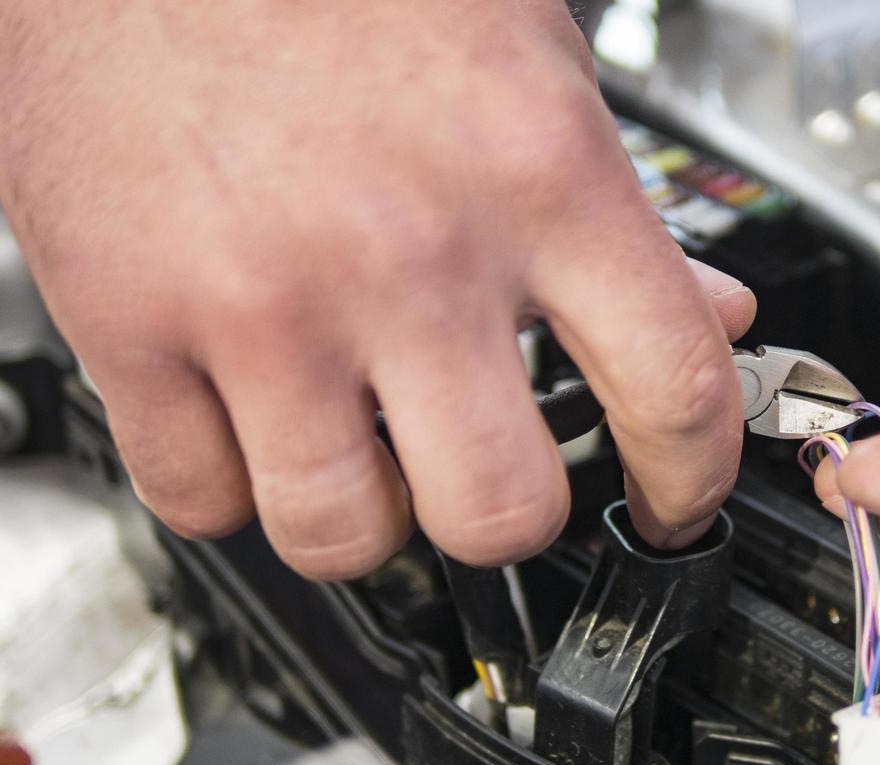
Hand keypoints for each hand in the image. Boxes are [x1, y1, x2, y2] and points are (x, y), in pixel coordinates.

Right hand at [0, 1, 753, 578]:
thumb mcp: (538, 75)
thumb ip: (629, 222)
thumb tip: (715, 317)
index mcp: (541, 174)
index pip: (673, 391)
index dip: (692, 483)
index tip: (673, 508)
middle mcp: (410, 249)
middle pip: (504, 512)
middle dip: (508, 516)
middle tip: (489, 475)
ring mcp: (264, 296)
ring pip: (344, 535)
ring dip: (367, 516)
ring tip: (359, 449)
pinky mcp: (127, 319)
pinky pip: (200, 499)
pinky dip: (235, 485)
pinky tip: (253, 420)